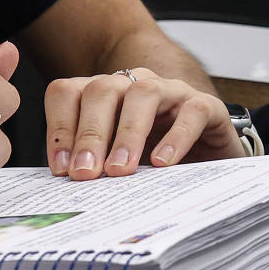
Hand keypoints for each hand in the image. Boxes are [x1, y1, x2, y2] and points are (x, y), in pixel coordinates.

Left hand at [46, 68, 241, 177]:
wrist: (209, 160)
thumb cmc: (155, 161)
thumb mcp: (116, 162)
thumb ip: (93, 165)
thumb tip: (66, 184)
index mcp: (105, 95)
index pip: (68, 93)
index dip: (59, 128)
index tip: (61, 168)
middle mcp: (134, 85)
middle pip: (102, 90)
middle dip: (89, 133)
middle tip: (86, 173)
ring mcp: (171, 92)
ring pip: (144, 93)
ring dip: (127, 132)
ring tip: (120, 169)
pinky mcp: (205, 106)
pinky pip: (190, 112)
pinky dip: (175, 137)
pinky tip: (162, 163)